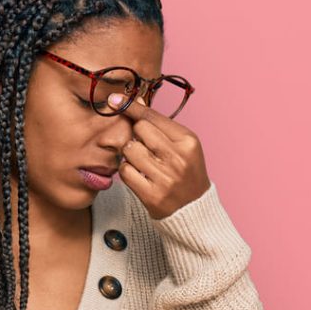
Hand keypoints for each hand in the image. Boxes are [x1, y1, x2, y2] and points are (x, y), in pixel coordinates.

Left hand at [108, 92, 210, 219]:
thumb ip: (160, 124)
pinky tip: (138, 175)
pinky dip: (127, 171)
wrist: (194, 210)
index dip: (132, 107)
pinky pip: (125, 172)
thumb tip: (136, 100)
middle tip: (144, 146)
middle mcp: (178, 158)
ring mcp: (165, 178)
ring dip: (130, 154)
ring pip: (129, 150)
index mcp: (188, 141)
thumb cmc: (186, 172)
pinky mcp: (152, 196)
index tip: (115, 100)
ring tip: (142, 162)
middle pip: (139, 130)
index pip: (152, 117)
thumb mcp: (183, 145)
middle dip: (136, 135)